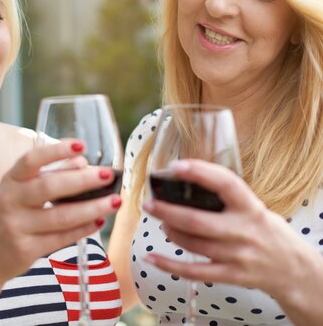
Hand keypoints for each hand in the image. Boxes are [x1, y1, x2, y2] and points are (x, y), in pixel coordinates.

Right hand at [0, 139, 121, 286]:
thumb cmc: (8, 216)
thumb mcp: (19, 191)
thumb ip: (48, 176)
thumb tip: (83, 162)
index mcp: (10, 180)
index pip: (31, 160)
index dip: (56, 151)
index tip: (81, 145)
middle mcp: (10, 201)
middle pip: (49, 187)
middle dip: (82, 180)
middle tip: (107, 175)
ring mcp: (17, 226)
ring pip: (60, 216)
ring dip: (92, 208)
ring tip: (115, 201)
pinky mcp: (25, 249)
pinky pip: (61, 238)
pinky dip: (83, 229)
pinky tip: (99, 221)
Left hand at [142, 159, 312, 296]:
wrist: (291, 269)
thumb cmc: (264, 230)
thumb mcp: (253, 208)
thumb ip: (226, 198)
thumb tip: (183, 181)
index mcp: (251, 207)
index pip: (226, 184)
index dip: (200, 172)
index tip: (175, 165)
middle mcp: (244, 231)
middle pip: (197, 221)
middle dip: (168, 211)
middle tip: (149, 203)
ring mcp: (237, 256)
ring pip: (192, 244)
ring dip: (170, 232)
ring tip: (162, 223)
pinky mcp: (230, 275)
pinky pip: (193, 272)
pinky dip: (168, 265)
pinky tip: (150, 257)